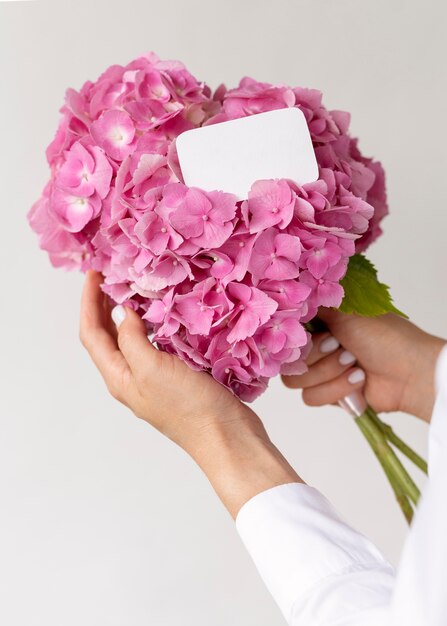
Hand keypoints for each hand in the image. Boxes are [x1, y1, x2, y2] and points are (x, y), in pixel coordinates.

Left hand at [80, 270, 301, 516]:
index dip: (88, 302)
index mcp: (119, 377)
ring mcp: (154, 379)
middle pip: (106, 338)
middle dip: (102, 305)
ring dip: (126, 314)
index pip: (92, 334)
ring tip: (131, 289)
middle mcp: (131, 378)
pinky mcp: (176, 378)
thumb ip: (131, 339)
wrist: (226, 436)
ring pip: (130, 341)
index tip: (94, 272)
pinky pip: (154, 345)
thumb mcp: (152, 368)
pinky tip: (164, 315)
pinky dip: (152, 325)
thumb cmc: (188, 406)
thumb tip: (122, 313)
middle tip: (110, 276)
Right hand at [282, 309, 445, 421]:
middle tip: (344, 349)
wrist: (410, 372)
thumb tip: (289, 300)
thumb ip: (312, 307)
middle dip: (319, 358)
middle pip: (289, 360)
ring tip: (355, 366)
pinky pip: (312, 398)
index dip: (300, 339)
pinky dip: (337, 390)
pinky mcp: (330, 396)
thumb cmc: (385, 337)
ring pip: (298, 382)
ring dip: (328, 374)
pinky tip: (359, 381)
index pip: (287, 335)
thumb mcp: (345, 312)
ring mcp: (322, 373)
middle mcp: (317, 349)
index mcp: (319, 326)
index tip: (324, 335)